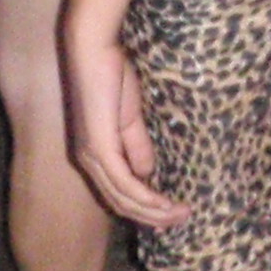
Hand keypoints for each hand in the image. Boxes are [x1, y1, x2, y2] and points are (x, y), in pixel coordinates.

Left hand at [64, 28, 188, 230]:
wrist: (94, 50)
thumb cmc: (111, 75)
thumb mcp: (129, 117)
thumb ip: (136, 145)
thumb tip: (148, 174)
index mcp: (93, 155)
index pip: (118, 194)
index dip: (144, 209)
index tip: (170, 214)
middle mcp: (88, 162)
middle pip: (121, 204)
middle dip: (153, 217)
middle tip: (182, 219)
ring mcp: (92, 157)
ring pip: (124, 199)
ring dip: (154, 212)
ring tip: (181, 214)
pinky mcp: (99, 149)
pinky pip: (124, 183)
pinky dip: (146, 198)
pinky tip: (165, 204)